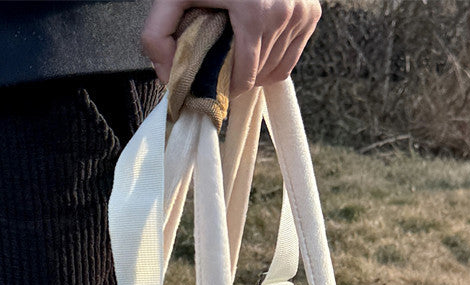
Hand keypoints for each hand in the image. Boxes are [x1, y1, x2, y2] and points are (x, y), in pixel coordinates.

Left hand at [141, 0, 320, 94]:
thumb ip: (158, 34)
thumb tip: (165, 77)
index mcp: (254, 14)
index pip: (246, 77)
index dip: (227, 86)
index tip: (214, 82)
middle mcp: (284, 14)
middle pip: (260, 74)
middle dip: (239, 77)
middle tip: (222, 66)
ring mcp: (301, 13)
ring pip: (278, 69)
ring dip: (257, 71)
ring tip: (238, 56)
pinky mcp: (311, 13)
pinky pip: (292, 57)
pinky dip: (275, 60)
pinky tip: (257, 50)